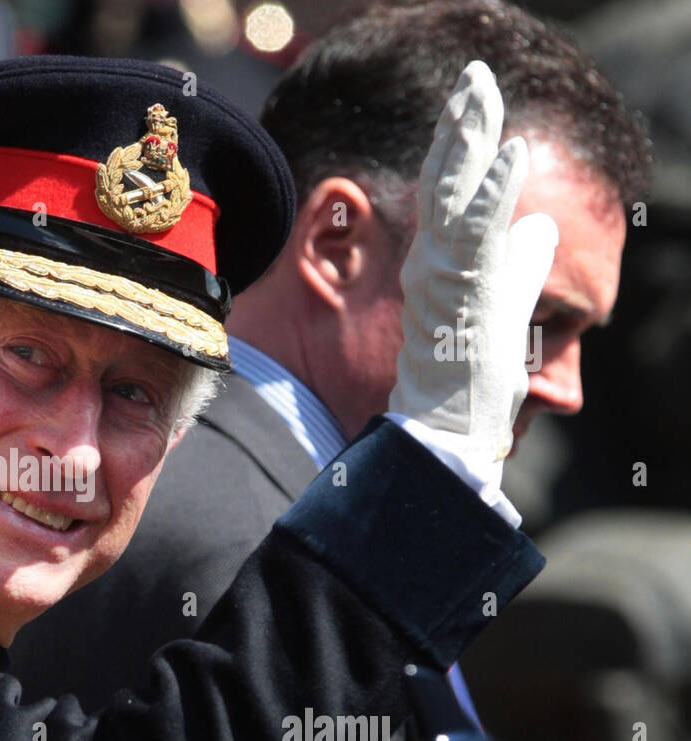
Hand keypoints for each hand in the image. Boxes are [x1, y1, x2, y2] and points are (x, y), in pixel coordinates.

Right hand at [389, 60, 557, 462]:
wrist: (445, 429)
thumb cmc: (470, 377)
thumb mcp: (504, 305)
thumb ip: (521, 262)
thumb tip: (542, 225)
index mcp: (439, 263)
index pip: (447, 191)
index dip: (460, 143)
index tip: (472, 99)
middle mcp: (432, 263)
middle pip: (443, 181)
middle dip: (458, 126)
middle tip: (472, 77)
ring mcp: (441, 276)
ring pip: (449, 196)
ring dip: (468, 142)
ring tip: (480, 95)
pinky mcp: (460, 294)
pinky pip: (477, 234)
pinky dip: (494, 192)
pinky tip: (512, 154)